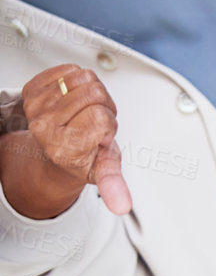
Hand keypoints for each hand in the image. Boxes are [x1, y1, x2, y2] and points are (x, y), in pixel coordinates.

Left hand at [0, 66, 130, 220]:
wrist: (55, 150)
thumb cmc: (82, 156)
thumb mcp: (102, 171)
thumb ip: (113, 185)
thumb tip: (122, 206)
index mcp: (65, 148)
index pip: (101, 117)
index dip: (109, 124)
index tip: (101, 137)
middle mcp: (46, 126)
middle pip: (95, 93)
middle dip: (104, 106)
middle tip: (95, 122)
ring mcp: (37, 105)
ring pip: (84, 77)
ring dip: (93, 92)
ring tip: (87, 110)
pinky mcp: (33, 88)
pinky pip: (70, 69)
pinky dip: (77, 81)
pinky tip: (74, 99)